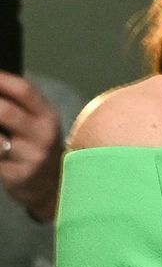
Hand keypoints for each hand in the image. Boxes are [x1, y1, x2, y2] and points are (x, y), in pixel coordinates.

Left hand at [0, 72, 62, 222]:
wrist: (52, 186)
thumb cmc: (38, 147)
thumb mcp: (38, 124)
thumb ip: (18, 107)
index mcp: (47, 116)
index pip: (25, 91)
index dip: (2, 80)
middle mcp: (42, 135)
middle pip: (6, 113)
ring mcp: (30, 157)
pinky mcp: (16, 176)